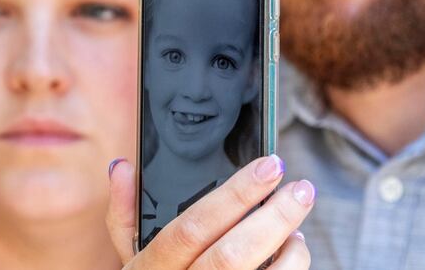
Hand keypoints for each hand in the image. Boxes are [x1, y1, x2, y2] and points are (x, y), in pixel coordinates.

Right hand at [107, 155, 313, 268]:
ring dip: (291, 251)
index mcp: (150, 269)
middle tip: (302, 189)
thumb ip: (126, 213)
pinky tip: (294, 253)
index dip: (235, 195)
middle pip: (233, 256)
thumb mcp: (128, 255)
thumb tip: (122, 167)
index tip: (269, 165)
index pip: (193, 227)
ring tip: (297, 228)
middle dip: (275, 217)